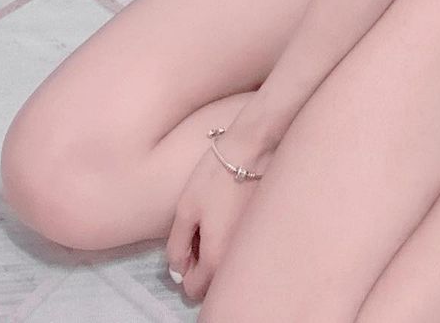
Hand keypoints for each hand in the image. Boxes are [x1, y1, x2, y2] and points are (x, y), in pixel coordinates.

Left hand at [165, 138, 273, 303]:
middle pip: (212, 281)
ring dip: (217, 252)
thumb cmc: (215, 177)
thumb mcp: (185, 209)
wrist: (253, 149)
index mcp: (216, 258)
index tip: (186, 243)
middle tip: (199, 230)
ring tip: (215, 219)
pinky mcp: (262, 230)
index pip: (193, 289)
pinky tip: (230, 213)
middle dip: (201, 264)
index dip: (183, 269)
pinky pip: (241, 248)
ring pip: (228, 265)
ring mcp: (252, 245)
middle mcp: (238, 258)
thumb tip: (178, 269)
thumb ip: (177, 246)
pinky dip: (232, 239)